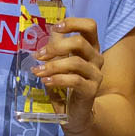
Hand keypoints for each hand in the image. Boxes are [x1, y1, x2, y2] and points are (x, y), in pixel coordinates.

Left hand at [33, 16, 102, 133]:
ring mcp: (96, 74)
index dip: (73, 23)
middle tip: (39, 55)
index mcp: (90, 47)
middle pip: (80, 42)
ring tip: (37, 71)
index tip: (55, 27)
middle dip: (56, 46)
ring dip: (52, 65)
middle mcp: (97, 58)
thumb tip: (49, 28)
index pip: (90, 26)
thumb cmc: (68, 83)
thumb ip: (57, 45)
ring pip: (75, 62)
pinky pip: (75, 80)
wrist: (76, 112)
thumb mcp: (61, 61)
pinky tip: (45, 81)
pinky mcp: (91, 90)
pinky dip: (57, 79)